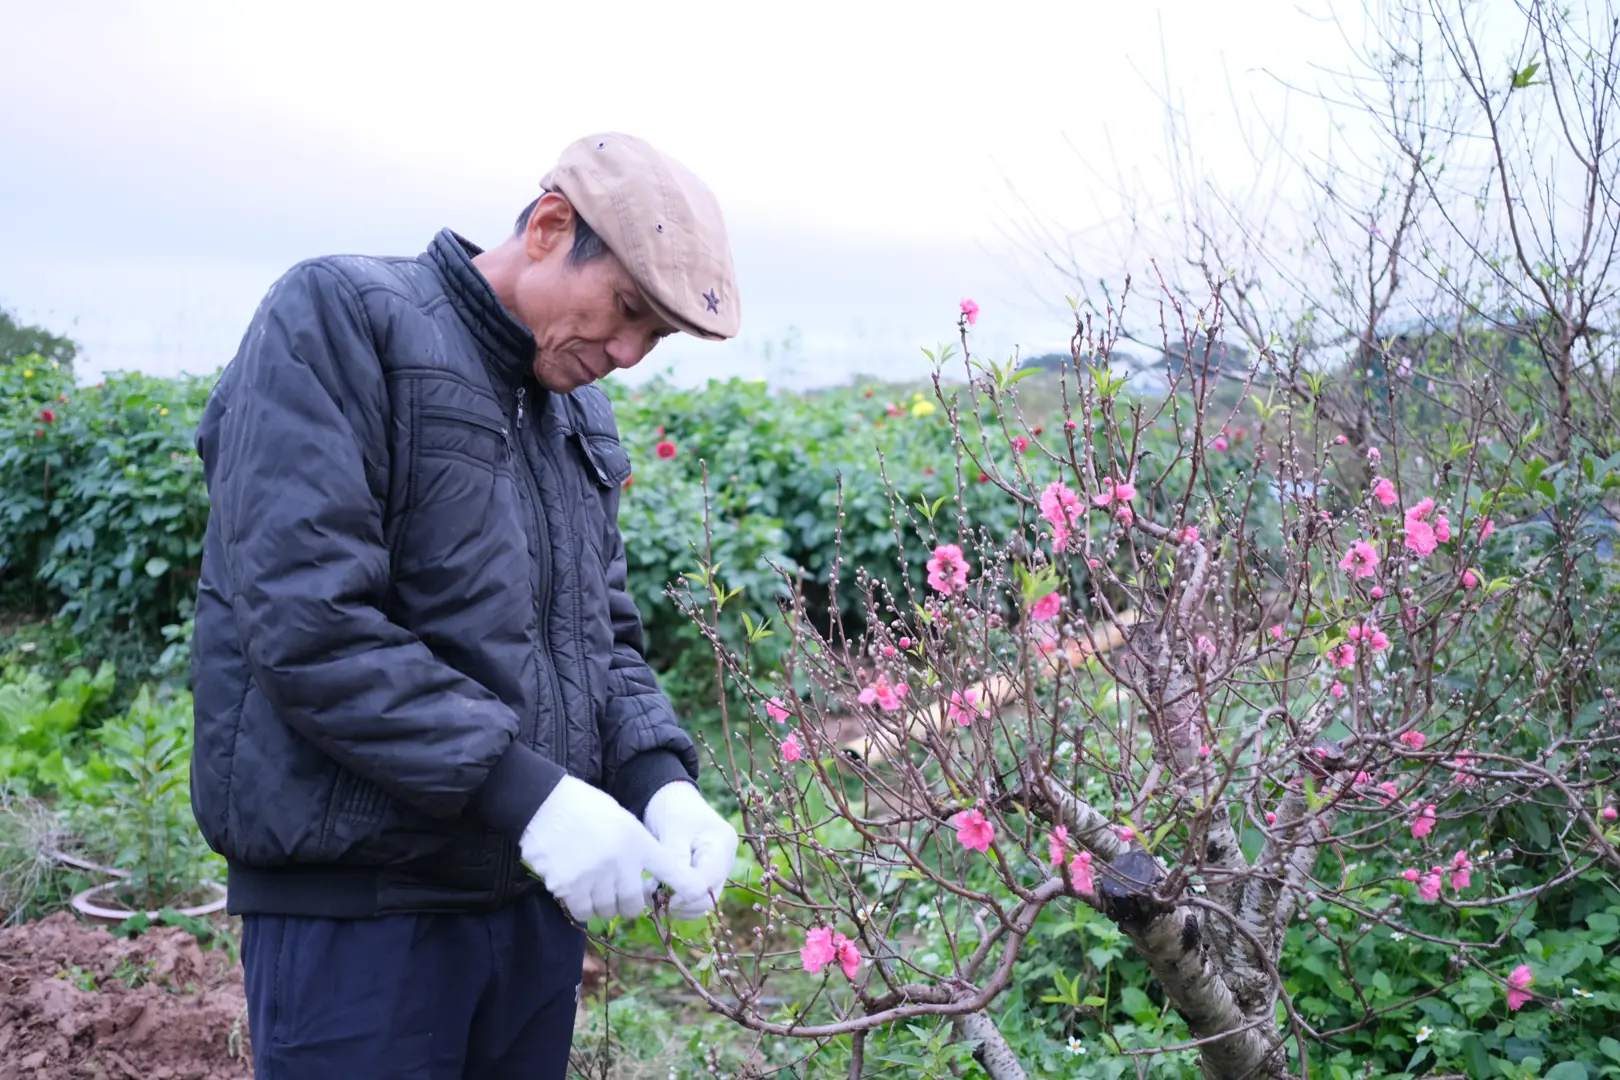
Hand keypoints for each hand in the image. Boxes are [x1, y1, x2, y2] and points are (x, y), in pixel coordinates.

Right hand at [519, 776, 700, 922]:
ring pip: (607, 911)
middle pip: (634, 904)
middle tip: (619, 893)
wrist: (544, 802)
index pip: (670, 869)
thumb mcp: (622, 820)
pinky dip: (581, 905)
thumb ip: (637, 849)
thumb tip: (644, 882)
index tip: (697, 894)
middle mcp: (619, 861)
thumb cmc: (584, 808)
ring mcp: (593, 876)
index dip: (687, 886)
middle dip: (629, 903)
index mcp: (636, 841)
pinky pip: (582, 911)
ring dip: (603, 905)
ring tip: (593, 885)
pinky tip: (575, 886)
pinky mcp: (568, 887)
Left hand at [642, 781, 738, 920]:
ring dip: (675, 903)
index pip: (708, 883)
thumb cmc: (672, 809)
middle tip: (650, 894)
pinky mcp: (704, 878)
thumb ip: (676, 860)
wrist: (670, 799)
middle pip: (708, 897)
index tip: (656, 892)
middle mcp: (724, 862)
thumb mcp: (673, 830)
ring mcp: (716, 871)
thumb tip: (676, 894)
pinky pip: (693, 899)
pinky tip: (656, 890)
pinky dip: (675, 900)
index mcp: (722, 845)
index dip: (683, 893)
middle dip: (678, 901)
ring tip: (650, 891)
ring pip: (700, 903)